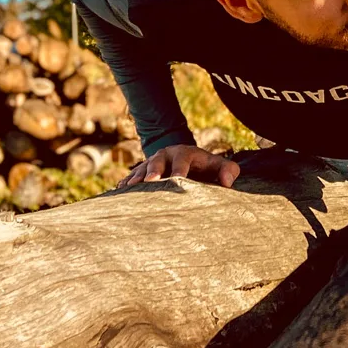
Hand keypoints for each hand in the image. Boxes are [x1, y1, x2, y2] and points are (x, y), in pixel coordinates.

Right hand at [121, 143, 241, 187]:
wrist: (190, 161)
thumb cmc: (208, 168)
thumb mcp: (221, 166)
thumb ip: (228, 171)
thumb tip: (227, 183)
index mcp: (186, 153)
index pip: (183, 160)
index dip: (180, 170)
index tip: (178, 180)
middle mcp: (166, 155)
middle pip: (157, 161)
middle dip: (153, 171)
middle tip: (149, 183)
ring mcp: (152, 162)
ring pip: (141, 169)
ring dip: (136, 178)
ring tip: (129, 189)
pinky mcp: (142, 172)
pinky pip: (131, 177)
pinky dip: (126, 184)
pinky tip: (119, 194)